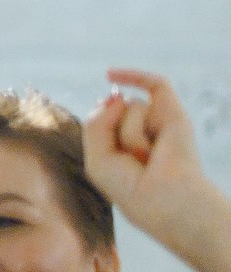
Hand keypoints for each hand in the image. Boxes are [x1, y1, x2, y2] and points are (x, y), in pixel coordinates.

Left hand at [85, 70, 225, 258]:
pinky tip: (109, 73)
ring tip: (146, 154)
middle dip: (114, 134)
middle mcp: (139, 129)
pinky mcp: (174, 114)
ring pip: (128, 106)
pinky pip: (154, 83)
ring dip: (131, 133)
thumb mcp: (98, 158)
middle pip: (110, 111)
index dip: (96, 130)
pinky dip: (133, 75)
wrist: (165, 198)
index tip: (107, 157)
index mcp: (120, 143)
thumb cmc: (131, 188)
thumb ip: (97, 124)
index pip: (98, 122)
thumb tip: (115, 94)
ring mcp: (157, 121)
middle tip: (132, 161)